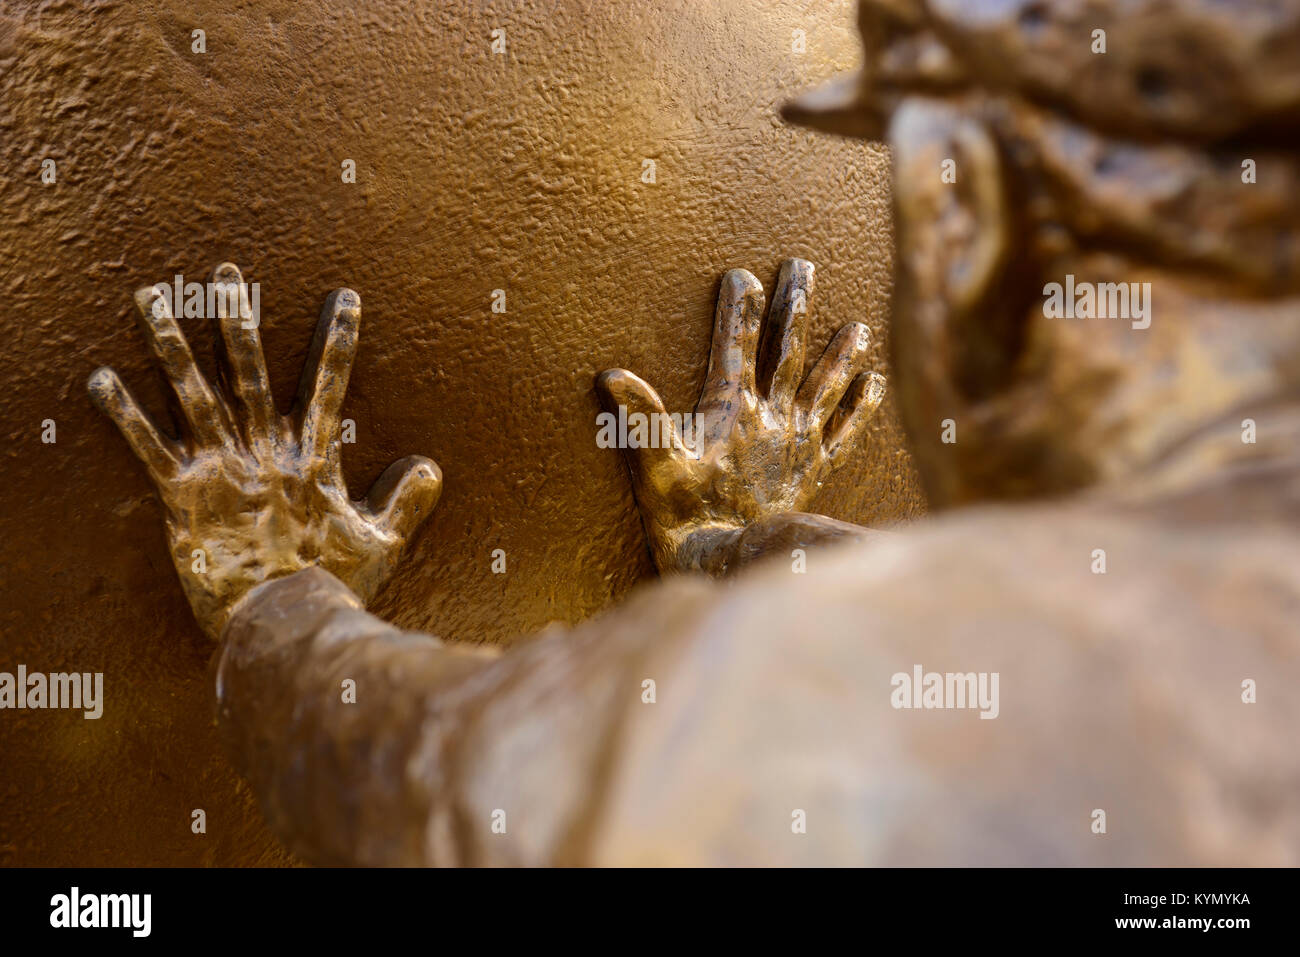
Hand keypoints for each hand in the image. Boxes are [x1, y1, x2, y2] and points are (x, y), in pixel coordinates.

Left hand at [88, 262, 441, 639]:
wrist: (283, 620)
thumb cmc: (333, 585)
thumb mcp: (381, 543)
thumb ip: (405, 502)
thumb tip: (430, 469)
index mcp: (312, 460)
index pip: (328, 387)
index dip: (338, 341)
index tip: (344, 299)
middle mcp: (266, 452)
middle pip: (249, 374)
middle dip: (238, 321)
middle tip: (226, 275)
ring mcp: (223, 470)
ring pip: (194, 395)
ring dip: (172, 345)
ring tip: (150, 299)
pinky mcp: (183, 496)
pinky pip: (147, 447)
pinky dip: (124, 413)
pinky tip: (99, 379)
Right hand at [597, 258, 885, 572]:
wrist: (727, 560)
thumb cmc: (684, 514)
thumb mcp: (653, 463)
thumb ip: (638, 417)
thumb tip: (611, 375)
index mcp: (732, 409)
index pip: (735, 345)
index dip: (737, 309)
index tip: (741, 274)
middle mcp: (771, 418)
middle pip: (786, 351)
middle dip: (794, 307)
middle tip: (803, 267)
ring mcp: (797, 443)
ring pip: (822, 386)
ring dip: (838, 353)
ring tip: (857, 324)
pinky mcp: (812, 469)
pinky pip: (844, 433)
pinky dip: (859, 407)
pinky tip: (874, 381)